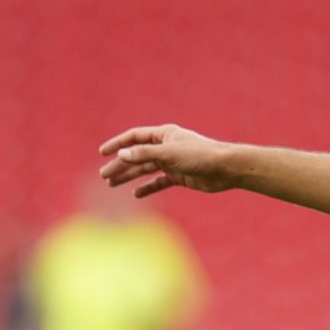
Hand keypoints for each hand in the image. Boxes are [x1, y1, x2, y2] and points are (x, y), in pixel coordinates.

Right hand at [99, 124, 232, 197]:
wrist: (226, 169)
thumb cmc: (200, 155)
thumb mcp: (169, 154)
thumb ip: (145, 154)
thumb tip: (122, 155)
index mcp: (164, 135)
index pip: (134, 137)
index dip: (118, 144)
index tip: (102, 152)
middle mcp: (166, 147)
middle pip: (137, 155)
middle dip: (120, 165)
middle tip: (104, 176)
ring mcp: (172, 162)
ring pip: (146, 169)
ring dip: (130, 176)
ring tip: (112, 184)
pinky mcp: (180, 176)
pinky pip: (159, 182)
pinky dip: (148, 187)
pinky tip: (136, 195)